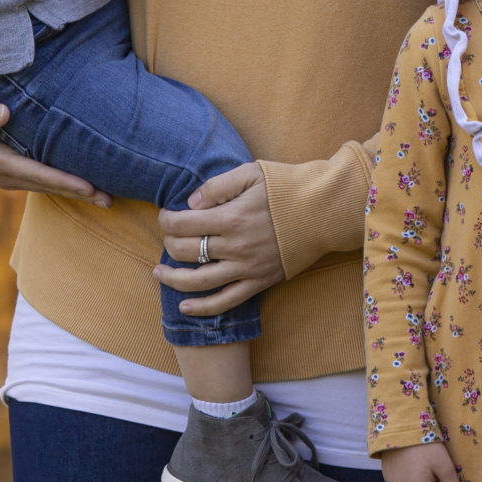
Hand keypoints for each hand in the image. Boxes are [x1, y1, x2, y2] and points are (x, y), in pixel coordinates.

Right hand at [0, 100, 109, 204]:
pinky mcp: (15, 172)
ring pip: (49, 187)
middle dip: (79, 194)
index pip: (37, 174)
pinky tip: (86, 185)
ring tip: (107, 198)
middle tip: (110, 199)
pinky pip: (44, 181)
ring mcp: (11, 177)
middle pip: (48, 187)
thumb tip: (3, 113)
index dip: (63, 181)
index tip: (88, 186)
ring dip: (77, 193)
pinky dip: (65, 184)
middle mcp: (6, 176)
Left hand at [154, 162, 286, 316]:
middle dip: (169, 244)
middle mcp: (236, 246)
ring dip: (173, 279)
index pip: (184, 223)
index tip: (165, 216)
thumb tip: (191, 204)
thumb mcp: (251, 173)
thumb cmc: (287, 187)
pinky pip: (226, 301)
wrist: (324, 210)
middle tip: (167, 237)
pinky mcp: (259, 282)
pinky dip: (203, 308)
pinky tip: (184, 307)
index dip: (167, 219)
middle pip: (187, 251)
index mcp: (231, 218)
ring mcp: (247, 268)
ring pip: (200, 281)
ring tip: (158, 273)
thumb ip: (217, 186)